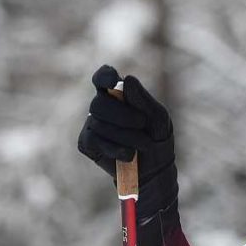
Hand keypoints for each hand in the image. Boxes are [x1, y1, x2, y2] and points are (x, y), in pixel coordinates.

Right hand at [77, 65, 174, 186]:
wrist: (154, 169)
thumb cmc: (157, 138)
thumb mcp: (158, 118)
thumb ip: (143, 99)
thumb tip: (127, 79)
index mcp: (119, 95)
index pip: (103, 77)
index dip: (104, 76)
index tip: (111, 82)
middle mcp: (102, 107)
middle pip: (99, 103)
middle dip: (123, 115)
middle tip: (142, 123)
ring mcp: (92, 124)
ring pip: (99, 124)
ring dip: (126, 136)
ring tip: (143, 144)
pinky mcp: (87, 143)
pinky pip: (94, 140)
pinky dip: (115, 148)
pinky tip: (129, 155)